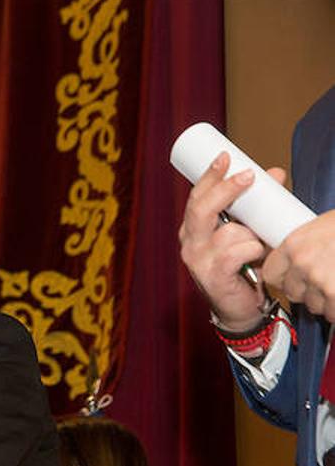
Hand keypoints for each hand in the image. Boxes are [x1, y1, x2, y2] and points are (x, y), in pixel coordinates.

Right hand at [178, 152, 284, 330]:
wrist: (239, 308)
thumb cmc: (242, 266)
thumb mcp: (247, 231)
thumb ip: (256, 205)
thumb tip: (276, 174)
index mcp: (193, 229)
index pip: (196, 197)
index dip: (210, 176)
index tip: (225, 157)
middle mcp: (190, 243)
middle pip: (202, 209)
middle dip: (226, 190)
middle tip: (248, 176)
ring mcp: (198, 261)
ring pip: (229, 232)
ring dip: (251, 234)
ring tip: (258, 243)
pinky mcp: (212, 277)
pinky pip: (237, 253)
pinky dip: (253, 251)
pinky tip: (257, 256)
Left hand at [263, 209, 334, 320]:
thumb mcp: (324, 226)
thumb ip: (306, 247)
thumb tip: (294, 264)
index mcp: (295, 244)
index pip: (271, 274)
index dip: (284, 278)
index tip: (292, 278)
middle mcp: (304, 263)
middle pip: (292, 293)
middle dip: (308, 291)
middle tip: (326, 279)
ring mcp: (321, 282)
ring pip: (314, 306)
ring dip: (326, 301)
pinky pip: (332, 313)